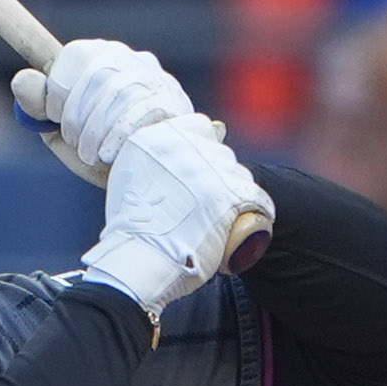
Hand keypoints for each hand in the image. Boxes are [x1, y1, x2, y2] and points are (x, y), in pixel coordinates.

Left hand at [10, 38, 190, 187]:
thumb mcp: (62, 133)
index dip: (58, 88)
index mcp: (107, 60)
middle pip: (95, 70)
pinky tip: (111, 155)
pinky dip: (115, 139)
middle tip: (74, 139)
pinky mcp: (173, 104)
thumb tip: (22, 80)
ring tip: (93, 154)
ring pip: (115, 92)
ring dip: (93, 130)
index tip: (54, 115)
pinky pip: (136, 113)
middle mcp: (137, 62)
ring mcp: (159, 81)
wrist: (151, 189)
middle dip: (75, 112)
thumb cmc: (105, 156)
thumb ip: (39, 107)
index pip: (76, 55)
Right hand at [78, 112, 271, 316]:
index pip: (198, 127)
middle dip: (218, 174)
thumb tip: (171, 156)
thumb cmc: (130, 228)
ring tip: (219, 216)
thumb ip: (148, 160)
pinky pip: (257, 196)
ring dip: (234, 192)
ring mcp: (209, 170)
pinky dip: (258, 208)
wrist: (139, 258)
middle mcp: (186, 146)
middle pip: (220, 152)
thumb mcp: (128, 178)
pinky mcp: (229, 195)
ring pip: (239, 173)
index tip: (199, 168)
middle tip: (205, 201)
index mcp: (157, 137)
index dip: (202, 148)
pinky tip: (250, 216)